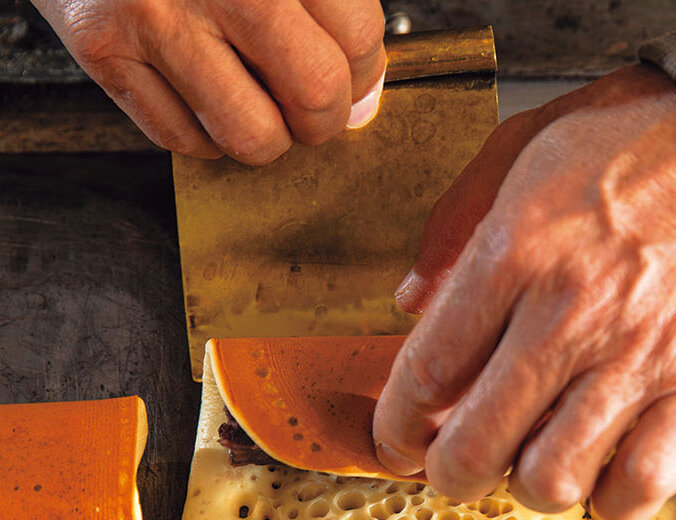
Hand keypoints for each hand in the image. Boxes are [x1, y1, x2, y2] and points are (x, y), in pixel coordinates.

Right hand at [32, 0, 385, 162]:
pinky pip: (184, 142)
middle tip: (306, 99)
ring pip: (252, 137)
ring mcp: (153, 15)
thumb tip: (361, 102)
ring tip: (253, 98)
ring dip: (266, 136)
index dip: (363, 70)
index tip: (348, 70)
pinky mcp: (103, 48)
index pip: (356, 39)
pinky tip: (201, 91)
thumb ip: (328, 8)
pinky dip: (204, 134)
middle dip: (322, 116)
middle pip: (315, 95)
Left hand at [372, 65, 675, 519]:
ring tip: (534, 465)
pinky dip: (613, 502)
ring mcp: (639, 356)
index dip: (397, 428)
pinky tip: (604, 479)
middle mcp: (569, 313)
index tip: (399, 443)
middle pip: (476, 445)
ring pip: (554, 478)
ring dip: (529, 489)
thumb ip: (455, 225)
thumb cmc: (639, 141)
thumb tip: (410, 303)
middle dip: (450, 476)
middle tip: (455, 470)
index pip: (426, 373)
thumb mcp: (523, 148)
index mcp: (514, 251)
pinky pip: (643, 483)